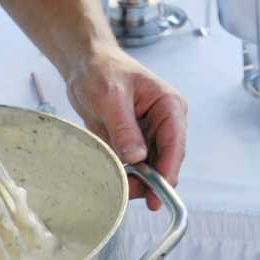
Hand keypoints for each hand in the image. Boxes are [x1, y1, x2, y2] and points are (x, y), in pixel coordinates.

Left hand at [63, 47, 188, 207]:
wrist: (84, 65)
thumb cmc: (102, 70)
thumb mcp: (110, 97)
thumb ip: (124, 127)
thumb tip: (137, 158)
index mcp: (168, 105)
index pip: (175, 143)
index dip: (168, 171)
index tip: (157, 193)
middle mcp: (164, 123)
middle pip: (165, 161)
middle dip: (149, 181)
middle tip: (127, 192)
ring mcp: (149, 135)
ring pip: (150, 169)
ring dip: (136, 181)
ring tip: (116, 185)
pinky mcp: (133, 144)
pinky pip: (133, 168)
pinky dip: (125, 176)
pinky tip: (112, 178)